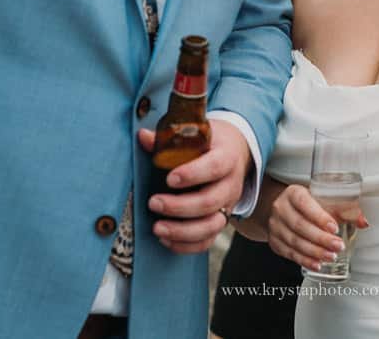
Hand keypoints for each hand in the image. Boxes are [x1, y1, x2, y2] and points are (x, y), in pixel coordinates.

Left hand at [136, 119, 248, 254]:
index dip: (193, 174)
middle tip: (153, 203)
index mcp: (227, 156)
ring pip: (211, 226)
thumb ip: (168, 138)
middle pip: (210, 201)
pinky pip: (207, 241)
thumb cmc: (209, 142)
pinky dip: (186, 245)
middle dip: (179, 207)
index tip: (170, 179)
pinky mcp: (221, 220)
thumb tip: (142, 137)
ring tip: (157, 228)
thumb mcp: (195, 134)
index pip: (215, 167)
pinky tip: (165, 240)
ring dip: (182, 231)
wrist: (235, 152)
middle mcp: (230, 184)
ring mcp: (227, 205)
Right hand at [265, 183, 364, 271]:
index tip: (334, 227)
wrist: (280, 208)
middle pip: (300, 226)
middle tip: (338, 246)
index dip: (319, 217)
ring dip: (315, 251)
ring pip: (295, 241)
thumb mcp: (321, 199)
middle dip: (321, 239)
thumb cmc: (305, 203)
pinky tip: (317, 264)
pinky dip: (304, 260)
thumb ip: (343, 209)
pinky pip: (289, 253)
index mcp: (293, 193)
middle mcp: (281, 208)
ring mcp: (275, 226)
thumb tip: (363, 221)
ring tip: (331, 256)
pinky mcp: (275, 242)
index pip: (304, 203)